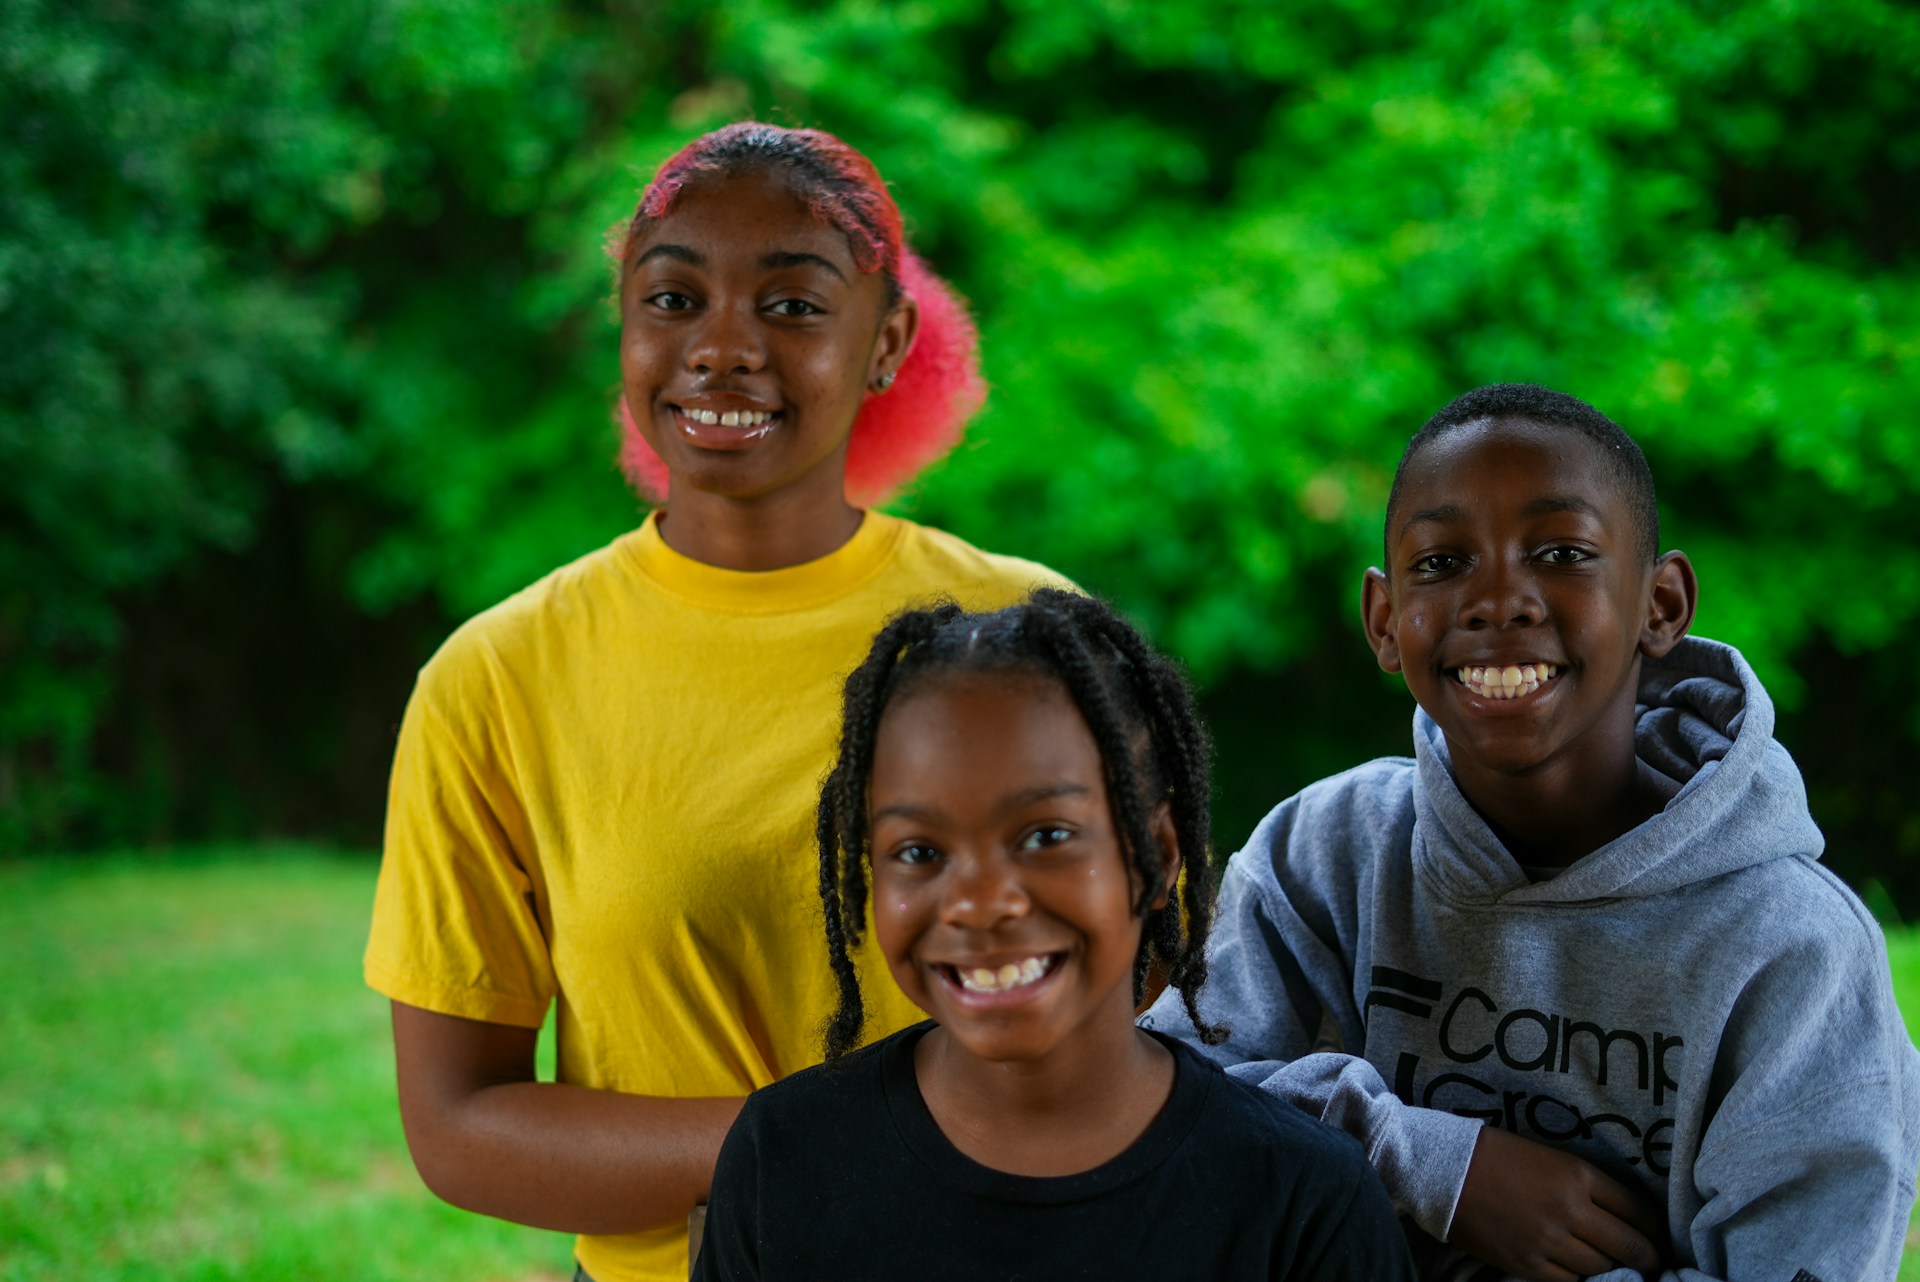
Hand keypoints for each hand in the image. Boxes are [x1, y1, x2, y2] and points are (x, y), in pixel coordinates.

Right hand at [1449, 1126, 1667, 1281]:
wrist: (1445, 1171)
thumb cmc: (1497, 1155)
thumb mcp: (1550, 1157)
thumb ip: (1586, 1185)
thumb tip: (1620, 1215)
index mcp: (1577, 1175)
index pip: (1636, 1210)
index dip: (1653, 1228)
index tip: (1656, 1235)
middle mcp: (1569, 1210)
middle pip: (1628, 1245)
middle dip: (1648, 1258)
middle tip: (1653, 1262)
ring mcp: (1548, 1241)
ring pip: (1601, 1267)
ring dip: (1612, 1268)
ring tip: (1614, 1266)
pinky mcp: (1527, 1265)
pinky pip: (1570, 1281)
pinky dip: (1579, 1277)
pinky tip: (1580, 1270)